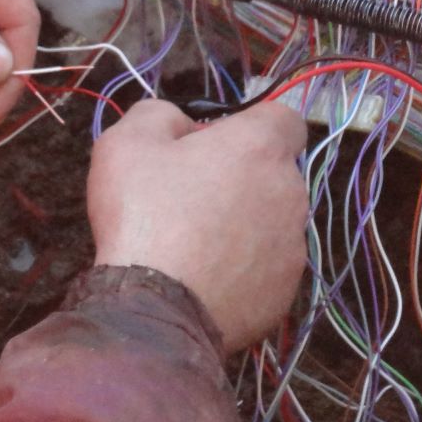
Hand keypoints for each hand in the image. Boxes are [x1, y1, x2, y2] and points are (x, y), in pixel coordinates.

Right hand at [88, 100, 308, 352]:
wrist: (156, 308)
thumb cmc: (145, 214)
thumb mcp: (128, 141)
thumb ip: (160, 114)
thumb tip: (183, 124)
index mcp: (260, 147)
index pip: (284, 117)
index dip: (250, 124)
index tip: (214, 142)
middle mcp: (290, 191)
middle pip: (274, 171)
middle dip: (241, 175)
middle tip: (190, 194)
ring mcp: (293, 246)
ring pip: (272, 220)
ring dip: (243, 222)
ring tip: (194, 243)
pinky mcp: (285, 291)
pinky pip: (266, 266)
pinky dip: (242, 267)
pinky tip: (204, 278)